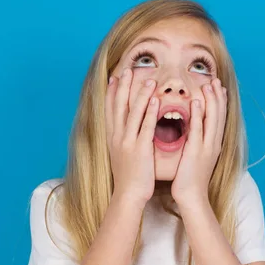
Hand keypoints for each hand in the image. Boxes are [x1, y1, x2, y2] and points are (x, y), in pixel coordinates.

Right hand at [105, 68, 158, 208]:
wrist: (128, 194)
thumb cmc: (128, 176)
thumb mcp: (121, 154)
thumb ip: (123, 140)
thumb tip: (126, 129)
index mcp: (112, 137)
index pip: (110, 109)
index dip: (112, 92)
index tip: (115, 77)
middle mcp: (117, 136)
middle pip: (119, 106)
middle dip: (123, 86)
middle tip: (128, 69)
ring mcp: (127, 142)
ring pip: (133, 113)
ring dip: (140, 94)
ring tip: (148, 79)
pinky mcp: (139, 149)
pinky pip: (145, 127)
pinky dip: (149, 113)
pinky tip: (155, 101)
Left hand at [171, 78, 226, 207]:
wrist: (192, 197)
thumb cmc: (190, 180)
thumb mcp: (197, 159)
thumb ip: (198, 145)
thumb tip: (195, 134)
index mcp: (214, 144)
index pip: (219, 118)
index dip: (220, 102)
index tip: (218, 88)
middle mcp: (214, 143)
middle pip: (219, 115)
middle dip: (218, 96)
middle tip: (215, 80)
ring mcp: (207, 146)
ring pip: (212, 118)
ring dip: (211, 100)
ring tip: (208, 84)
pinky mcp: (196, 150)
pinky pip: (199, 128)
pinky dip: (200, 113)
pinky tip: (198, 101)